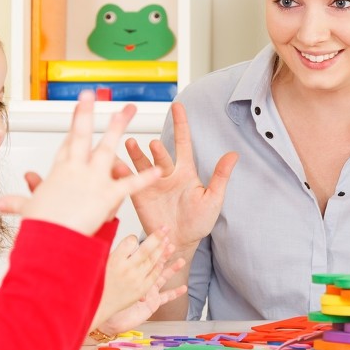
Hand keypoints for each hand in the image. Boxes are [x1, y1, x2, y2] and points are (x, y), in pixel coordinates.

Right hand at [0, 95, 158, 234]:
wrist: (50, 240)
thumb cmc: (40, 227)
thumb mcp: (27, 211)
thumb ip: (18, 203)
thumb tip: (1, 204)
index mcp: (58, 173)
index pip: (67, 145)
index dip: (74, 126)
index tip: (79, 110)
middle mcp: (75, 170)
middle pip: (82, 135)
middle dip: (87, 114)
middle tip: (93, 95)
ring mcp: (92, 180)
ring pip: (107, 148)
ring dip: (118, 129)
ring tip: (128, 111)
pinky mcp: (107, 195)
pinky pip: (130, 184)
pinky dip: (144, 178)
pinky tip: (157, 169)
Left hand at [91, 253, 188, 336]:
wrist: (111, 321)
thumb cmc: (109, 301)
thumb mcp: (114, 281)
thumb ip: (121, 270)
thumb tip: (124, 257)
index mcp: (133, 273)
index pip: (145, 258)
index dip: (152, 248)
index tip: (158, 239)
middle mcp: (142, 280)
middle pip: (155, 264)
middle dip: (164, 254)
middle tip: (172, 244)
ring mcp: (149, 292)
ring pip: (163, 278)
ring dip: (172, 270)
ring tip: (182, 262)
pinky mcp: (153, 303)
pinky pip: (166, 297)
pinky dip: (175, 293)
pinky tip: (184, 288)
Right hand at [124, 102, 236, 253]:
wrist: (180, 243)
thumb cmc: (199, 222)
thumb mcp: (213, 198)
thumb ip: (220, 176)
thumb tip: (234, 154)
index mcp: (185, 172)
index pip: (183, 142)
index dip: (181, 124)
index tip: (178, 106)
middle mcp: (166, 174)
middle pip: (160, 155)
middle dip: (156, 149)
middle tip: (154, 144)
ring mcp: (151, 183)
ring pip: (142, 164)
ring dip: (135, 154)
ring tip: (129, 144)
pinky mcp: (139, 195)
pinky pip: (130, 181)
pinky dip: (122, 173)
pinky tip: (115, 166)